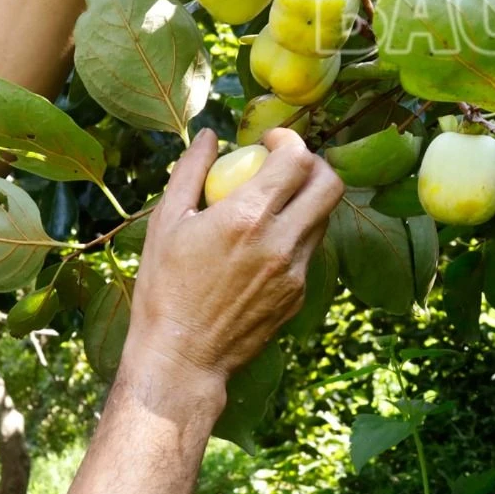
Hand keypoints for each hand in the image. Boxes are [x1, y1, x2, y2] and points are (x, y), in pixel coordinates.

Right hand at [124, 128, 344, 387]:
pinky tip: (264, 245)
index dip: (287, 140)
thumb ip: (190, 172)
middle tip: (286, 166)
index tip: (268, 142)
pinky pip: (309, 252)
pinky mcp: (297, 296)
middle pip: (330, 184)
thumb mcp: (166, 223)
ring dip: (306, 201)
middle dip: (314, 164)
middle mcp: (280, 242)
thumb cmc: (164, 287)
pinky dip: (295, 236)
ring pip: (324, 218)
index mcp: (246, 218)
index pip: (297, 158)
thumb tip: (209, 136)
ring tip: (273, 205)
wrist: (182, 357)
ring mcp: (294, 272)